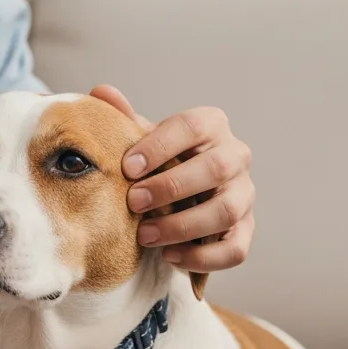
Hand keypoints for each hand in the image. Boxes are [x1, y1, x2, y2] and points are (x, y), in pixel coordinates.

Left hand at [90, 85, 254, 271]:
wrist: (181, 191)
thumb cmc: (161, 160)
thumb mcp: (144, 139)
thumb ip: (125, 118)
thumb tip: (101, 92)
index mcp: (212, 125)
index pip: (192, 126)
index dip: (159, 146)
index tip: (127, 167)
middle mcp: (235, 156)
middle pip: (215, 168)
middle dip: (170, 187)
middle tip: (133, 202)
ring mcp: (244, 193)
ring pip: (226, 210)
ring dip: (182, 226)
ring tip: (145, 235)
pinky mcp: (246, 229)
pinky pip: (236, 248)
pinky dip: (202, 256)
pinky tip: (169, 256)